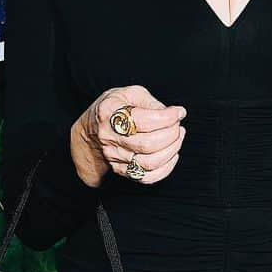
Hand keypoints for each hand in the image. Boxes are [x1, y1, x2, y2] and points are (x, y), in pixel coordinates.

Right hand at [71, 85, 186, 186]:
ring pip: (149, 163)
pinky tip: (172, 154)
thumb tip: (173, 114)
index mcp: (110, 113)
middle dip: (171, 135)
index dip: (167, 118)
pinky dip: (166, 168)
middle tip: (178, 126)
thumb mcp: (130, 94)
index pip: (143, 120)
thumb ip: (152, 102)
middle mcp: (109, 137)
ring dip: (171, 150)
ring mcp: (114, 156)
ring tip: (178, 138)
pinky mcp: (121, 170)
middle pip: (147, 144)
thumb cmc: (115, 108)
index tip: (179, 112)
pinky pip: (147, 177)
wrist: (92, 130)